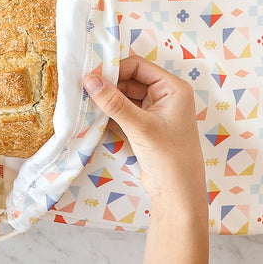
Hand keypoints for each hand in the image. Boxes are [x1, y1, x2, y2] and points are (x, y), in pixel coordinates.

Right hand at [84, 56, 204, 202]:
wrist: (177, 196)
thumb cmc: (168, 158)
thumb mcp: (140, 127)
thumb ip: (114, 102)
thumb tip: (90, 79)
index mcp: (172, 88)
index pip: (138, 67)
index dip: (115, 69)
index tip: (91, 77)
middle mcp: (165, 95)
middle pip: (130, 79)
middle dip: (109, 85)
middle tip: (85, 90)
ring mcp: (155, 111)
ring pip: (125, 95)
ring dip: (108, 99)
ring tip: (86, 101)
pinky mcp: (145, 126)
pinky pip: (124, 110)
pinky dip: (110, 112)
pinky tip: (94, 114)